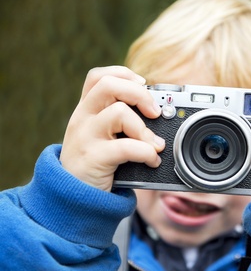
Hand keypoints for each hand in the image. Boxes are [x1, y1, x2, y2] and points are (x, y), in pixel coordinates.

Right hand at [60, 66, 164, 190]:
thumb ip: (120, 122)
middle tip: (155, 113)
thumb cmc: (95, 163)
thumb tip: (158, 114)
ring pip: (119, 112)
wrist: (71, 196)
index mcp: (86, 109)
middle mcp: (83, 118)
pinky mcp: (94, 158)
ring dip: (145, 129)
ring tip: (155, 145)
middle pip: (109, 85)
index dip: (124, 74)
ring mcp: (86, 137)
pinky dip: (147, 153)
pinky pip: (127, 147)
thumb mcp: (101, 136)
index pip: (98, 76)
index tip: (144, 85)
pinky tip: (152, 161)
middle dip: (139, 94)